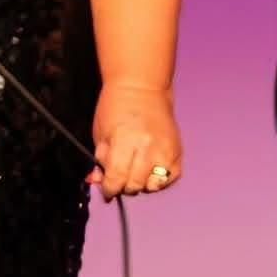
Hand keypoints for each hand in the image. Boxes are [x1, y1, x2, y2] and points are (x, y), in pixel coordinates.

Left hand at [89, 82, 182, 199]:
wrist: (141, 87)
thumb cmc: (116, 107)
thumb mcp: (100, 134)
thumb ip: (101, 161)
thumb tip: (98, 182)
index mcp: (125, 141)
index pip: (117, 179)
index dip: (109, 189)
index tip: (107, 190)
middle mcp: (148, 147)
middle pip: (135, 185)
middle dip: (123, 186)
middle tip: (119, 177)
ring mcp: (165, 150)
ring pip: (153, 186)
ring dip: (141, 184)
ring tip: (135, 172)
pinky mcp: (177, 151)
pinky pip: (169, 179)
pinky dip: (159, 180)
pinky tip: (150, 170)